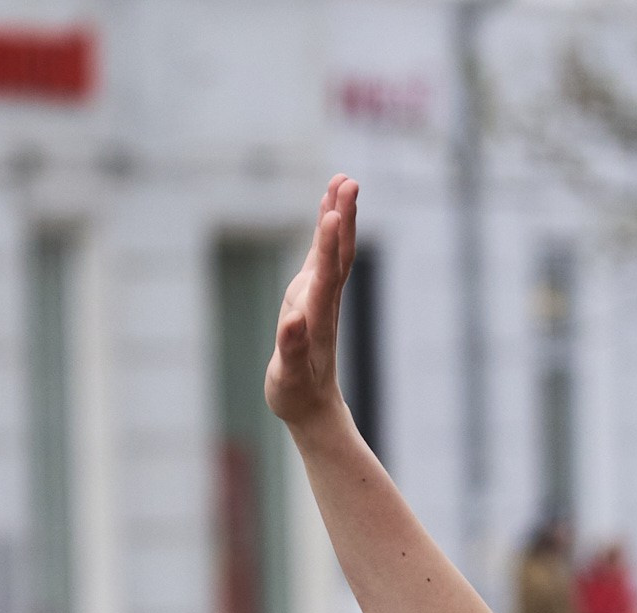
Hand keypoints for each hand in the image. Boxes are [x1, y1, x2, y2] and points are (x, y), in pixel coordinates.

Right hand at [266, 174, 357, 431]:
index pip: (327, 276)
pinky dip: (326, 230)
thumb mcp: (288, 379)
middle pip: (339, 256)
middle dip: (343, 219)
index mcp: (317, 319)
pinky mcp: (314, 296)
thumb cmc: (297, 395)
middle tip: (348, 182)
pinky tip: (328, 208)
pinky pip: (324, 257)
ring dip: (339, 216)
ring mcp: (321, 297)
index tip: (334, 214)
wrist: (314, 407)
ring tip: (342, 180)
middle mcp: (323, 302)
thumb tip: (292, 321)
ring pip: (335, 252)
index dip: (330, 245)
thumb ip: (290, 350)